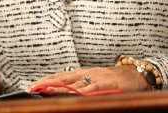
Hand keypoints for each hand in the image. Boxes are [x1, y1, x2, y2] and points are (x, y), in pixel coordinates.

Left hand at [29, 65, 148, 94]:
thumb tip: (66, 90)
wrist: (135, 74)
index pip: (60, 75)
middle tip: (32, 87)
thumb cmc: (114, 78)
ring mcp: (95, 78)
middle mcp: (86, 73)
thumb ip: (82, 84)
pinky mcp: (105, 84)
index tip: (32, 84)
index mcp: (83, 72)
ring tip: (45, 90)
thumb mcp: (95, 80)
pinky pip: (91, 89)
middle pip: (62, 78)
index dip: (46, 79)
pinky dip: (80, 92)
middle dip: (46, 82)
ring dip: (59, 87)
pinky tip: (72, 95)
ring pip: (74, 84)